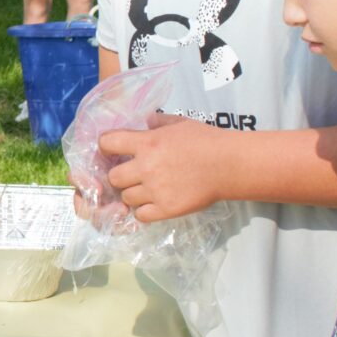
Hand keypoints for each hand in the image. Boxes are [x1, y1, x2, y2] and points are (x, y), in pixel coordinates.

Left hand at [98, 113, 230, 220]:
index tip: (113, 150)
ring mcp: (155, 190)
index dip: (107, 147)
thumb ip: (158, 122)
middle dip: (119, 176)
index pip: (107, 143)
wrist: (229, 165)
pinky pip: (141, 215)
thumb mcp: (180, 123)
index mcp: (147, 143)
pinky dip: (144, 211)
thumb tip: (145, 121)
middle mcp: (146, 167)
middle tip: (132, 175)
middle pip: (113, 177)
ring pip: (125, 198)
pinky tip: (154, 203)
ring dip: (132, 194)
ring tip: (146, 190)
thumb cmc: (206, 140)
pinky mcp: (166, 209)